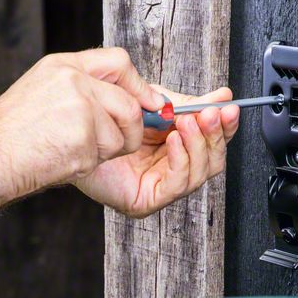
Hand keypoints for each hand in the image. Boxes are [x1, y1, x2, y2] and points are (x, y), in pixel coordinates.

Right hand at [0, 48, 164, 196]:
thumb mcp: (41, 93)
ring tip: (69, 150)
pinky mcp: (83, 137)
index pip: (118, 61)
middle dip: (128, 130)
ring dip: (104, 152)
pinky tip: (62, 159)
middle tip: (104, 144)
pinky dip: (89, 165)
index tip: (150, 103)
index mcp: (63, 67)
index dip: (138, 86)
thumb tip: (127, 102)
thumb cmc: (8, 134)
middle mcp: (73, 81)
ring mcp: (80, 108)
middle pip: (129, 105)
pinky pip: (106, 156)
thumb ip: (81, 89)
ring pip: (121, 136)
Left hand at [74, 86, 239, 217]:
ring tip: (187, 122)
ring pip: (200, 173)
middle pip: (212, 159)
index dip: (224, 125)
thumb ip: (186, 102)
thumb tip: (222, 97)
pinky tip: (174, 141)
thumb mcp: (152, 102)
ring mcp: (160, 186)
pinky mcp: (146, 200)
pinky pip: (177, 184)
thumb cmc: (103, 119)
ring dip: (199, 144)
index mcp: (175, 145)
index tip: (228, 107)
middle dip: (216, 134)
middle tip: (212, 114)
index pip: (212, 140)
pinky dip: (181, 160)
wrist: (69, 132)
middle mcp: (171, 167)